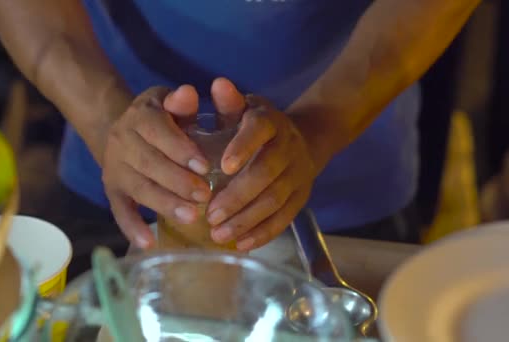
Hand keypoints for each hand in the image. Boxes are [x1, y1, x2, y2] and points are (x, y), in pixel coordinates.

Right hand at [102, 85, 212, 247]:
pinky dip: (132, 227)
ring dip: (164, 203)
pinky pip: (119, 210)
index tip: (205, 166)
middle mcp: (122, 141)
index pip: (158, 132)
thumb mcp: (173, 103)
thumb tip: (188, 92)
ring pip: (138, 188)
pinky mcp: (112, 190)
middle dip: (177, 181)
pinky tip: (148, 243)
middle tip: (204, 195)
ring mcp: (114, 168)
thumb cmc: (164, 117)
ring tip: (191, 217)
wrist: (125, 129)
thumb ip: (183, 103)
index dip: (181, 149)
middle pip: (148, 164)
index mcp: (140, 116)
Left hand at [206, 86, 317, 250]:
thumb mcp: (241, 110)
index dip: (243, 146)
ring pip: (275, 200)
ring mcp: (298, 174)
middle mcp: (288, 146)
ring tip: (218, 233)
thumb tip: (218, 84)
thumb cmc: (254, 127)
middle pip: (267, 172)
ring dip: (247, 219)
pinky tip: (240, 244)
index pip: (259, 129)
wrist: (302, 139)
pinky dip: (263, 233)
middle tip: (210, 213)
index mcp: (270, 121)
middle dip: (238, 196)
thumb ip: (226, 103)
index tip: (222, 167)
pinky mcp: (302, 197)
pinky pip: (285, 219)